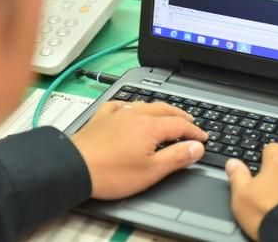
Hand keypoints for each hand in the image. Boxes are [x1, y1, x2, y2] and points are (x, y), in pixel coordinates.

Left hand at [71, 101, 207, 199]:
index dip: (195, 132)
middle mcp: (136, 114)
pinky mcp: (102, 117)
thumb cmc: (112, 173)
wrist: (74, 168)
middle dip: (181, 116)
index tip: (203, 138)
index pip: (180, 125)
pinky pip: (122, 104)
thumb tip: (197, 147)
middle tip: (191, 123)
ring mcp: (117, 113)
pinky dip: (133, 106)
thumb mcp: (151, 171)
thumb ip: (177, 157)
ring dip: (161, 109)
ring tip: (168, 115)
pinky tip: (132, 109)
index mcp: (151, 126)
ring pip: (145, 104)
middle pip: (165, 109)